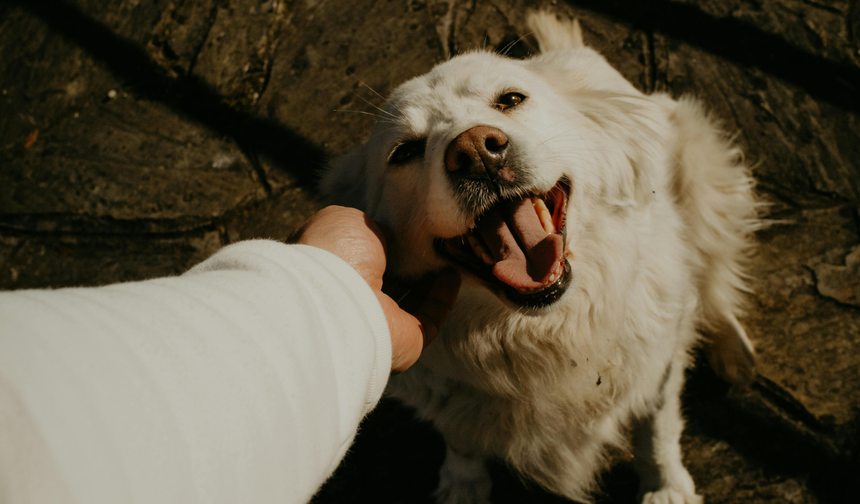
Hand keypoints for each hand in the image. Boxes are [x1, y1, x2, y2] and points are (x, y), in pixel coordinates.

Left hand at [289, 206, 459, 371]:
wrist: (337, 299)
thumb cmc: (336, 254)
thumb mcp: (349, 222)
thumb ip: (372, 228)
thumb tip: (391, 239)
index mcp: (334, 273)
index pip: (364, 259)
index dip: (387, 245)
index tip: (408, 231)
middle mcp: (354, 300)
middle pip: (389, 281)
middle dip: (412, 264)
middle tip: (434, 245)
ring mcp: (379, 323)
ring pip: (411, 302)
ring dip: (431, 281)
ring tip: (450, 257)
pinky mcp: (405, 341)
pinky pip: (429, 318)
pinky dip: (442, 299)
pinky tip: (453, 276)